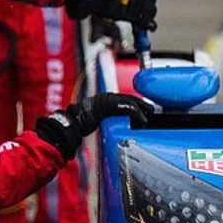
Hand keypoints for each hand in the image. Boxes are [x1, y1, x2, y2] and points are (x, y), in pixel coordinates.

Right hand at [34, 92, 152, 157]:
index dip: (136, 103)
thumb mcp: (97, 119)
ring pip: (128, 102)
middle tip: (152, 110)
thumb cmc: (80, 124)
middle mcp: (106, 96)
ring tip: (150, 115)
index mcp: (104, 99)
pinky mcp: (106, 106)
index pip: (124, 98)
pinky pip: (124, 108)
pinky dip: (135, 113)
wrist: (70, 124)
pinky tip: (142, 120)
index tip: (146, 109)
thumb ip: (107, 118)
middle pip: (129, 98)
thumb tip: (115, 126)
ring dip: (141, 108)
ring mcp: (106, 100)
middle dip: (142, 104)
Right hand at [66, 0, 156, 29]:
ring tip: (142, 18)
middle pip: (152, 0)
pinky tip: (144, 26)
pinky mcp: (138, 16)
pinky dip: (146, 25)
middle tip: (141, 9)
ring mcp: (144, 5)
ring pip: (152, 11)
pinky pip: (146, 22)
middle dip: (147, 4)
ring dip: (147, 15)